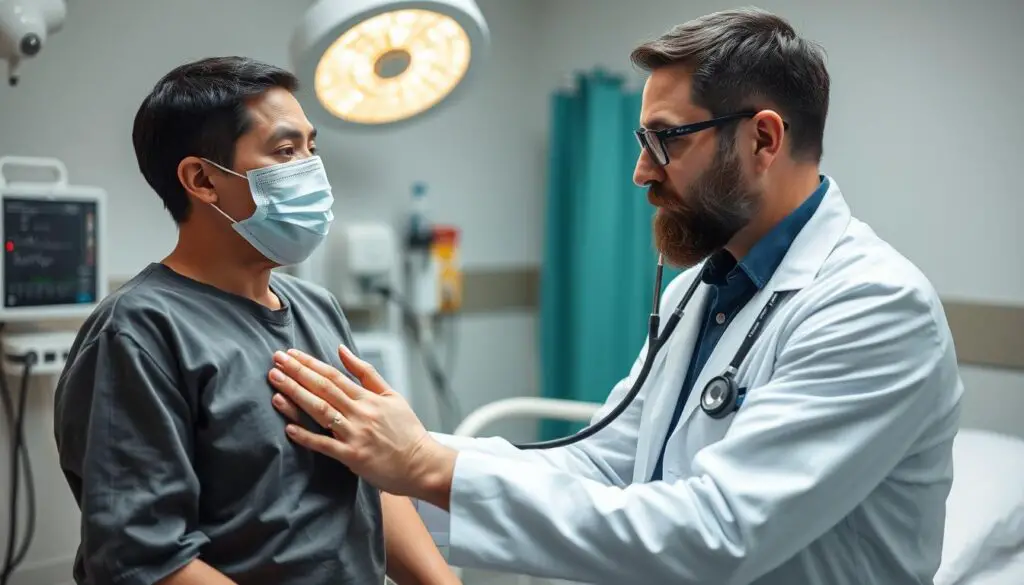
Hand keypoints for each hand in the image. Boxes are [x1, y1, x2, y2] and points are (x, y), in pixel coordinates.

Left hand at [268, 346, 455, 503]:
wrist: (422, 464)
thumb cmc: (407, 430)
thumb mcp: (391, 395)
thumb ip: (366, 373)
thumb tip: (342, 349)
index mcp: (368, 398)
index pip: (333, 375)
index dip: (309, 363)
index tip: (290, 354)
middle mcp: (360, 413)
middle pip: (323, 389)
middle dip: (296, 373)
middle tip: (275, 361)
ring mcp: (355, 435)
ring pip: (320, 411)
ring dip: (295, 397)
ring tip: (275, 384)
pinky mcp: (353, 457)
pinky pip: (325, 445)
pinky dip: (306, 436)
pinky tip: (288, 428)